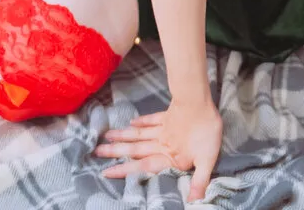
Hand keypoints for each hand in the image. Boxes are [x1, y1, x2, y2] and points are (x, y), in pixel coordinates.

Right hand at [95, 97, 222, 201]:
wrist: (201, 102)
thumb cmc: (206, 132)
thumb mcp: (207, 161)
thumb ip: (198, 182)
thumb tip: (193, 203)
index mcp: (168, 157)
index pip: (143, 166)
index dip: (124, 170)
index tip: (105, 172)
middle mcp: (161, 143)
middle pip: (135, 149)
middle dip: (115, 152)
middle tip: (96, 152)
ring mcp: (163, 128)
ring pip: (138, 134)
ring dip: (122, 136)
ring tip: (105, 137)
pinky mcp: (167, 115)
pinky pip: (151, 119)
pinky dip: (141, 121)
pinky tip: (131, 122)